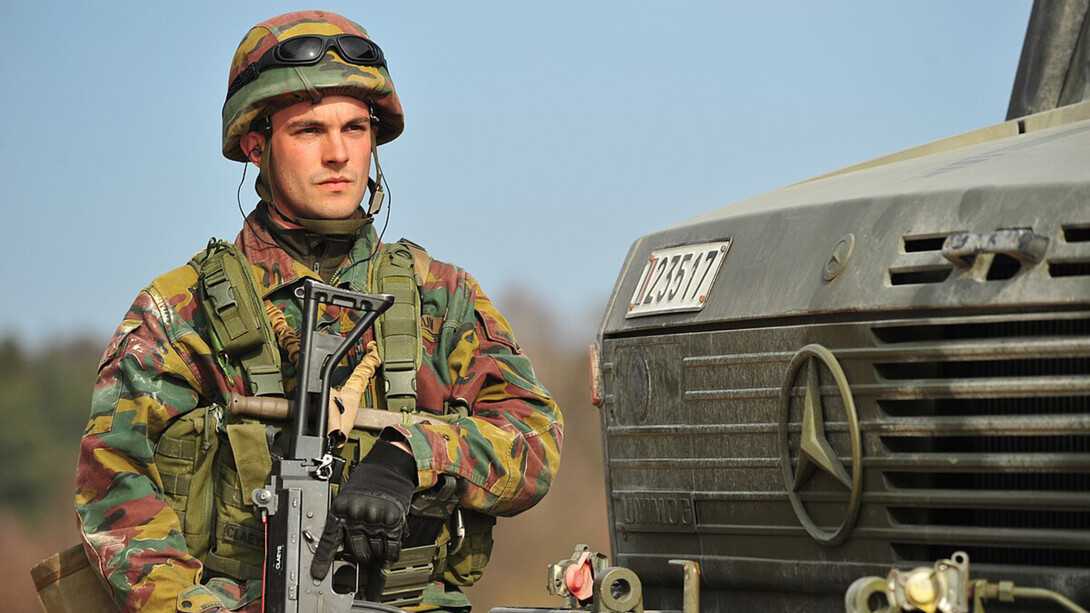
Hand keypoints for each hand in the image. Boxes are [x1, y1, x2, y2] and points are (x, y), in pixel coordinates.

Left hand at [311, 439, 416, 578]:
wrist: (388, 468)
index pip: (329, 541)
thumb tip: (341, 551)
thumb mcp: (347, 501)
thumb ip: (343, 523)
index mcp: (341, 510)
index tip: (318, 575)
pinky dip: (391, 552)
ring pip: (375, 552)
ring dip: (377, 548)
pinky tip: (389, 543)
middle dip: (361, 551)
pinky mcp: (393, 521)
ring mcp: (376, 519)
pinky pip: (391, 549)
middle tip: (365, 540)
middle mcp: (357, 515)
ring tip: (378, 532)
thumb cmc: (366, 484)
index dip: (322, 560)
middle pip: (357, 553)